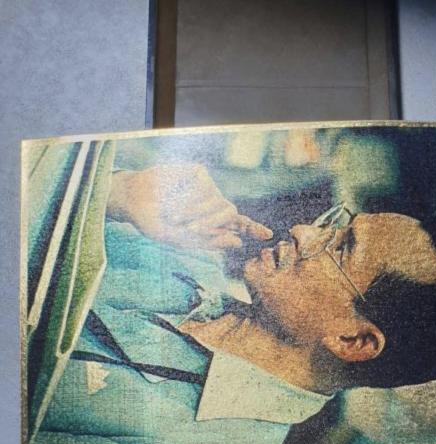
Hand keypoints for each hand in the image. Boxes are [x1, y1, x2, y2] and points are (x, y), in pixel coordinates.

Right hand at [107, 164, 271, 249]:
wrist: (132, 199)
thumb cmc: (153, 222)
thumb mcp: (176, 239)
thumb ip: (205, 242)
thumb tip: (237, 242)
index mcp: (211, 224)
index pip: (238, 226)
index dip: (253, 229)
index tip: (267, 235)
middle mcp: (213, 205)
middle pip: (231, 214)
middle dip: (214, 225)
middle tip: (192, 230)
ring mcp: (207, 188)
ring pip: (218, 202)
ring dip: (197, 214)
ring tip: (176, 216)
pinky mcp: (199, 173)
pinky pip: (206, 188)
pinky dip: (191, 198)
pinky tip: (175, 199)